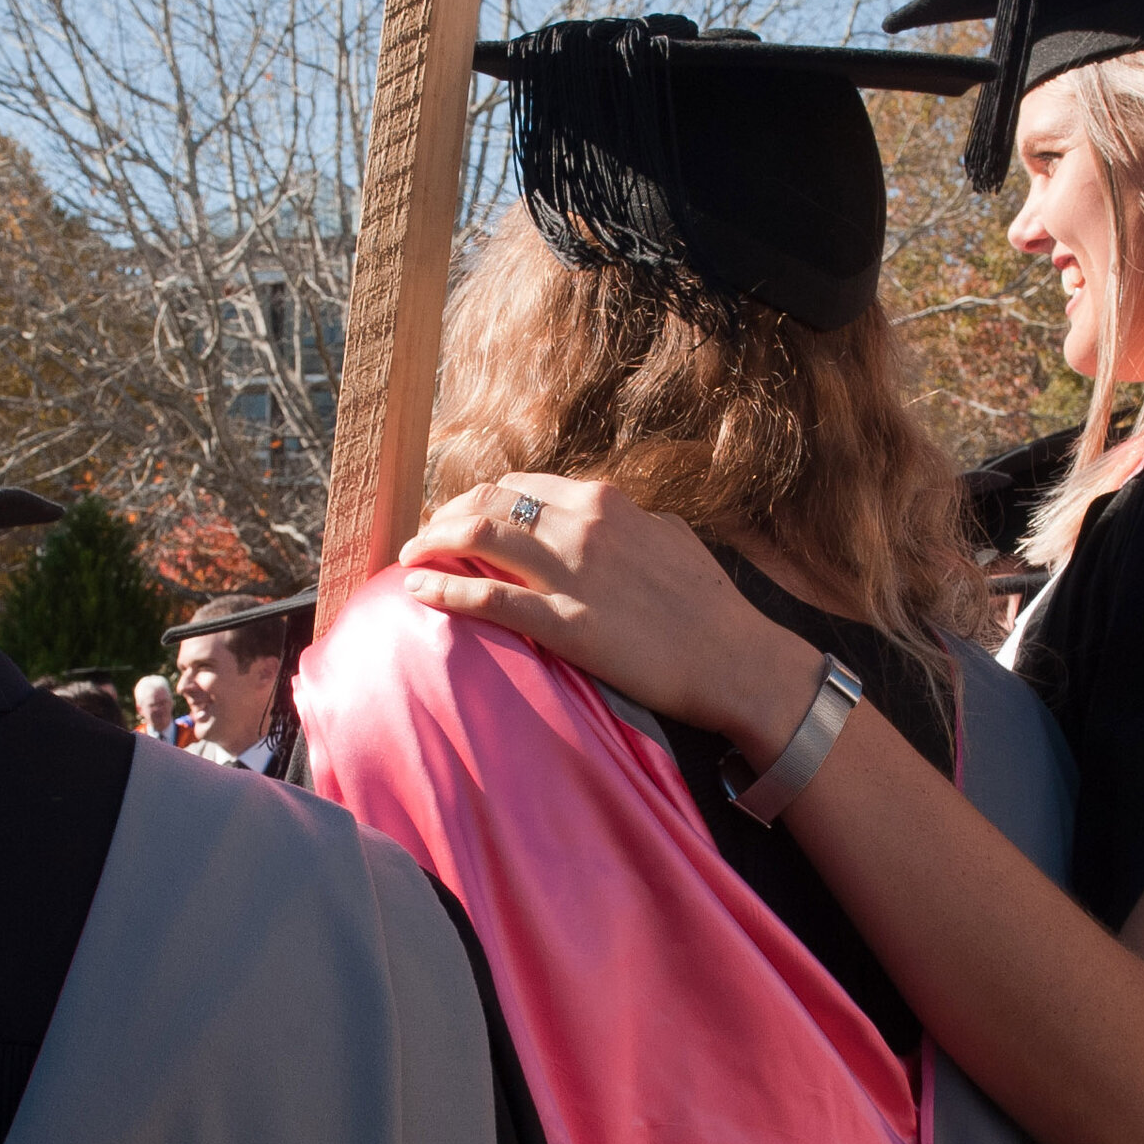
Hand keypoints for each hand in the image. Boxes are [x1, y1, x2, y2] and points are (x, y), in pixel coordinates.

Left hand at [399, 476, 822, 764]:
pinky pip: (488, 597)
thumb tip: (609, 517)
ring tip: (410, 559)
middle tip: (425, 538)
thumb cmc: (708, 605)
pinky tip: (418, 591)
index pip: (519, 484)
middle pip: (488, 502)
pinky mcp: (565, 624)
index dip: (478, 498)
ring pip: (479, 537)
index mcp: (603, 502)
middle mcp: (582, 525)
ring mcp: (571, 573)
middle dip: (445, 515)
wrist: (733, 658)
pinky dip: (444, 588)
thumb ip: (630, 522)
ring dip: (432, 543)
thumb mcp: (670, 537)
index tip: (459, 516)